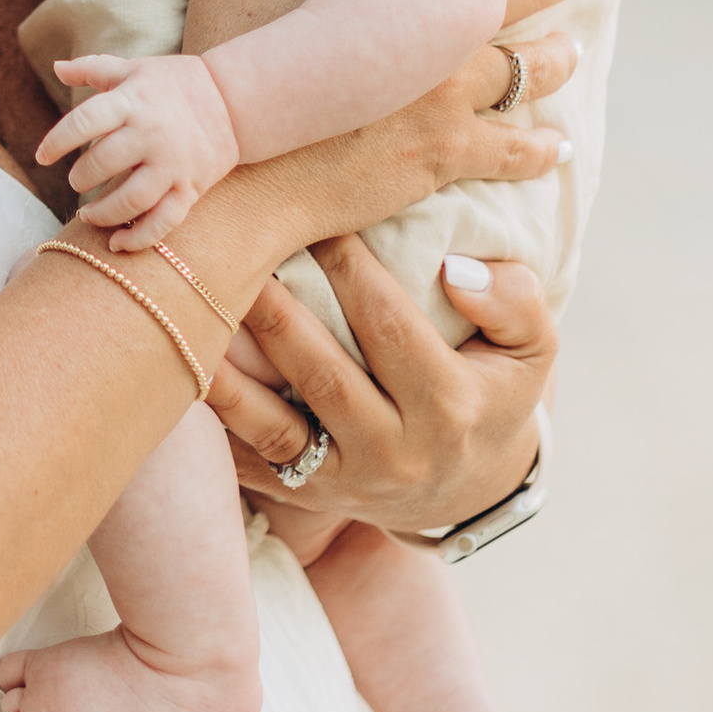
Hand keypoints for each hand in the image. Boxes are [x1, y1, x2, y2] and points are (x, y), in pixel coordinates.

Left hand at [39, 48, 239, 248]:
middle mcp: (151, 134)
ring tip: (87, 214)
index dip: (57, 142)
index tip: (42, 156)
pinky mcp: (190, 188)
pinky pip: (163, 221)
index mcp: (133, 101)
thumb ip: (94, 69)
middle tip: (77, 181)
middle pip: (103, 163)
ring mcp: (172, 164)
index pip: (84, 122)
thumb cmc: (174, 83)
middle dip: (81, 177)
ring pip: (130, 200)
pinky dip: (139, 238)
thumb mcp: (135, 68)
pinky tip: (117, 243)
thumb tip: (57, 66)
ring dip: (102, 213)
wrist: (233, 100)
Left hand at [210, 241, 555, 537]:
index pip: (391, 328)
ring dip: (229, 373)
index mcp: (450, 409)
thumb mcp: (531, 352)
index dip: (352, 271)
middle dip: (278, 312)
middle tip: (240, 250)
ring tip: (194, 312)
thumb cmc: (494, 394)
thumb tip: (460, 272)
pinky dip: (214, 421)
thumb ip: (515, 304)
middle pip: (324, 376)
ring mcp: (344, 482)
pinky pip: (248, 462)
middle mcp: (395, 453)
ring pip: (273, 429)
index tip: (321, 216)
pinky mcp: (305, 495)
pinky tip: (181, 372)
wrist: (470, 489)